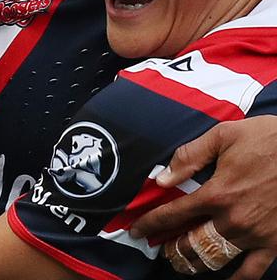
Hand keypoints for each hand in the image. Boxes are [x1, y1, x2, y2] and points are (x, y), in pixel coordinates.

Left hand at [131, 118, 276, 278]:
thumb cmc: (267, 139)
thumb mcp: (223, 136)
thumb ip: (190, 156)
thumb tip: (163, 178)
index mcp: (217, 193)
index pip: (173, 215)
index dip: (151, 224)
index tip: (138, 230)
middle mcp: (233, 219)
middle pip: (192, 242)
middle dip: (173, 248)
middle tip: (163, 248)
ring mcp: (255, 235)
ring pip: (217, 258)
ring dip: (197, 262)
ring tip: (184, 262)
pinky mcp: (275, 243)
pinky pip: (253, 270)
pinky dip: (237, 278)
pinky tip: (225, 278)